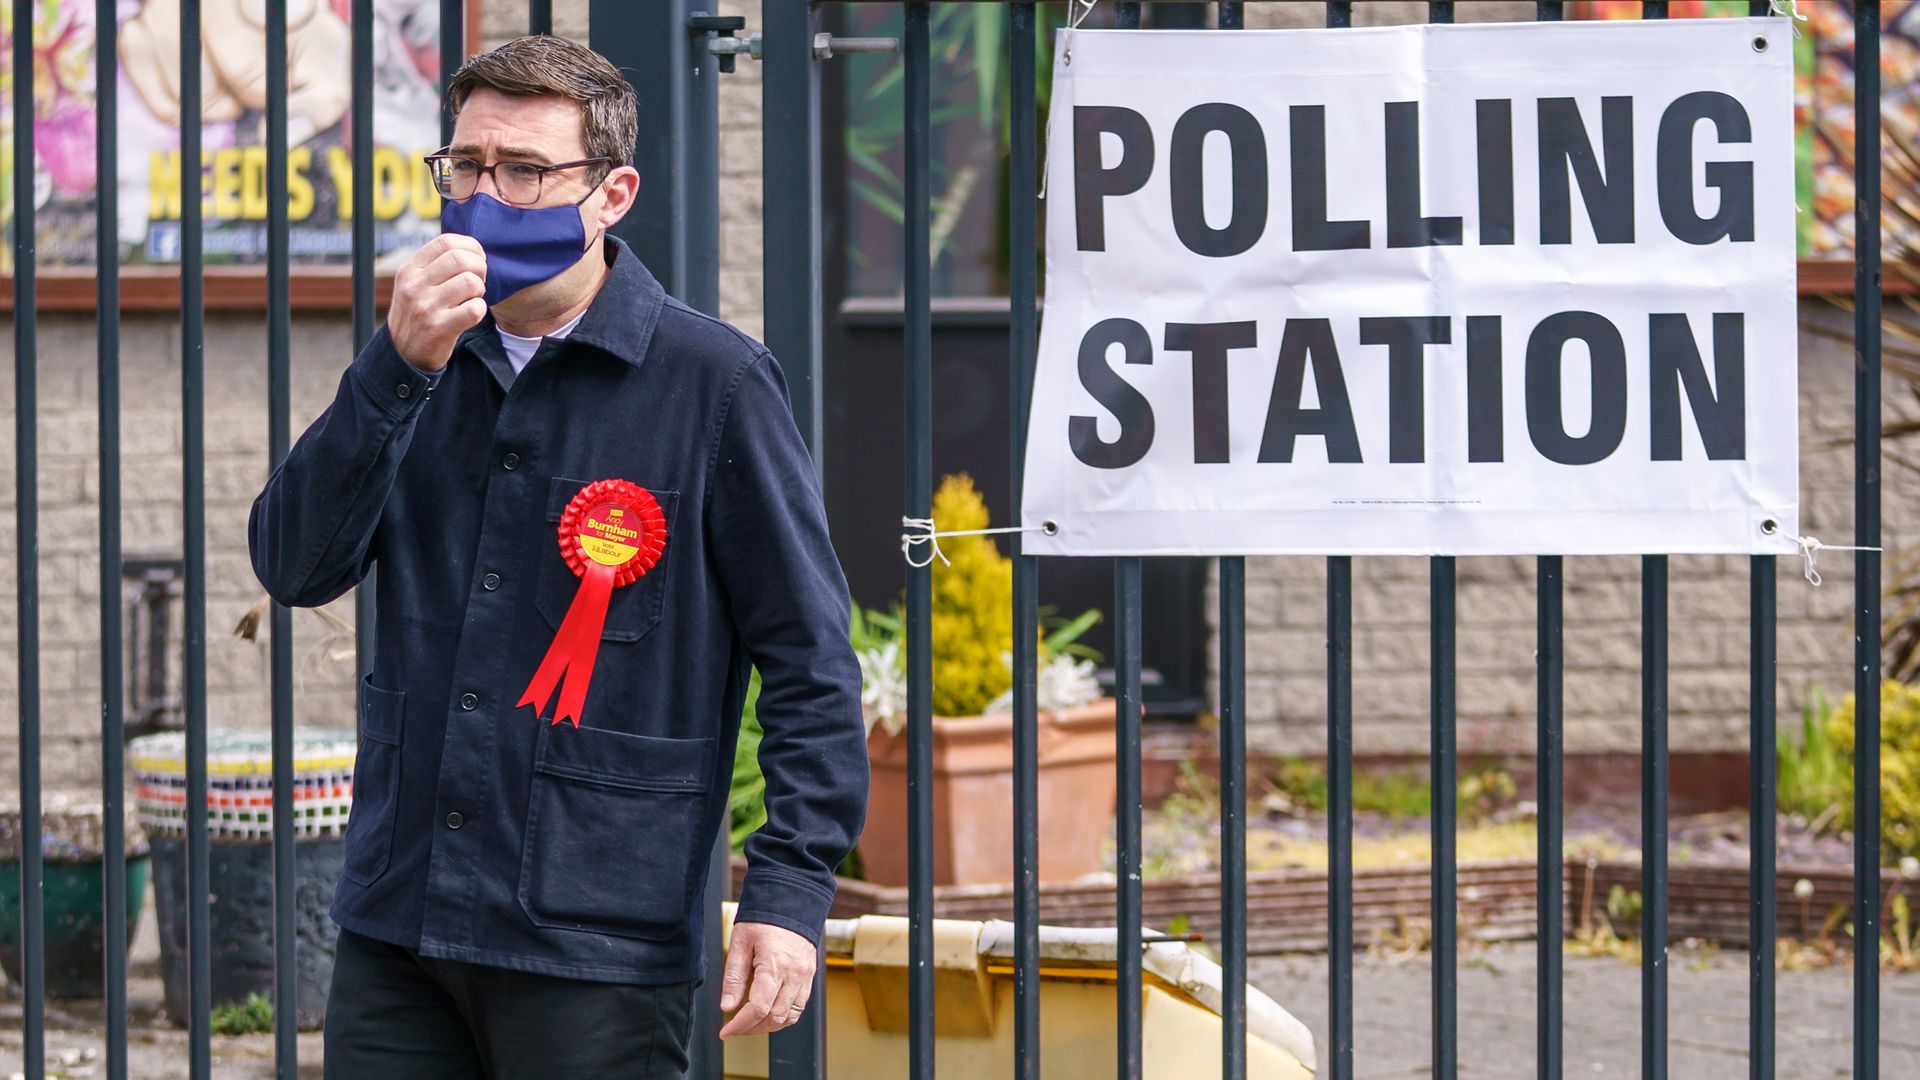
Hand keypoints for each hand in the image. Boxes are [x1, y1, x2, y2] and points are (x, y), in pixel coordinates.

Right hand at [386, 234, 487, 371]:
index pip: (446, 241)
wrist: (403, 351)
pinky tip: (471, 313)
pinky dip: (480, 309)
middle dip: (479, 267)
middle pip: (461, 259)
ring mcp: (425, 306)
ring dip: (479, 290)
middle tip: (478, 280)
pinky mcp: (439, 327)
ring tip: (472, 298)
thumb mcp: (415, 282)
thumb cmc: (417, 311)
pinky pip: (474, 309)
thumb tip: (471, 247)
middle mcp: (414, 285)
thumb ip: (436, 263)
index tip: (477, 258)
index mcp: (410, 269)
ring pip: (471, 282)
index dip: (470, 246)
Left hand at [717, 921, 817, 1039]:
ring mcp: (805, 976)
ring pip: (790, 1017)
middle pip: (775, 1017)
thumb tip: (728, 1006)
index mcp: (775, 965)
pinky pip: (799, 1007)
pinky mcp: (810, 976)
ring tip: (750, 1023)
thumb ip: (734, 977)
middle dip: (752, 1029)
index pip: (758, 1008)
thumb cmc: (765, 917)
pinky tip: (768, 1013)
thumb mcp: (741, 942)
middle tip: (734, 1028)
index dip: (740, 1025)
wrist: (792, 900)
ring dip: (768, 1026)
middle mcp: (794, 974)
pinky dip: (783, 1017)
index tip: (725, 1031)